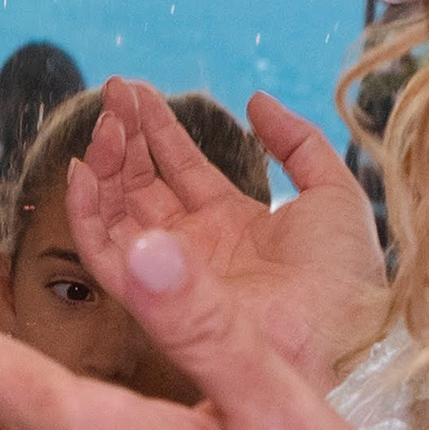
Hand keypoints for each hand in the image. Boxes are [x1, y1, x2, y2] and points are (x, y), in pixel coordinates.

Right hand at [62, 82, 385, 392]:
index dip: (158, 130)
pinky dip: (85, 212)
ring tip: (107, 123)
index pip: (181, 169)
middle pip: (143, 183)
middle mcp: (194, 247)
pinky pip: (102, 252)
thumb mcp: (335, 194)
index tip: (134, 91)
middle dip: (127, 135)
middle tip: (114, 92)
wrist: (332, 338)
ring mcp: (170, 272)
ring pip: (118, 210)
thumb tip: (257, 100)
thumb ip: (299, 142)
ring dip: (107, 163)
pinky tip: (84, 171)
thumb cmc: (344, 281)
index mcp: (234, 224)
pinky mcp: (149, 297)